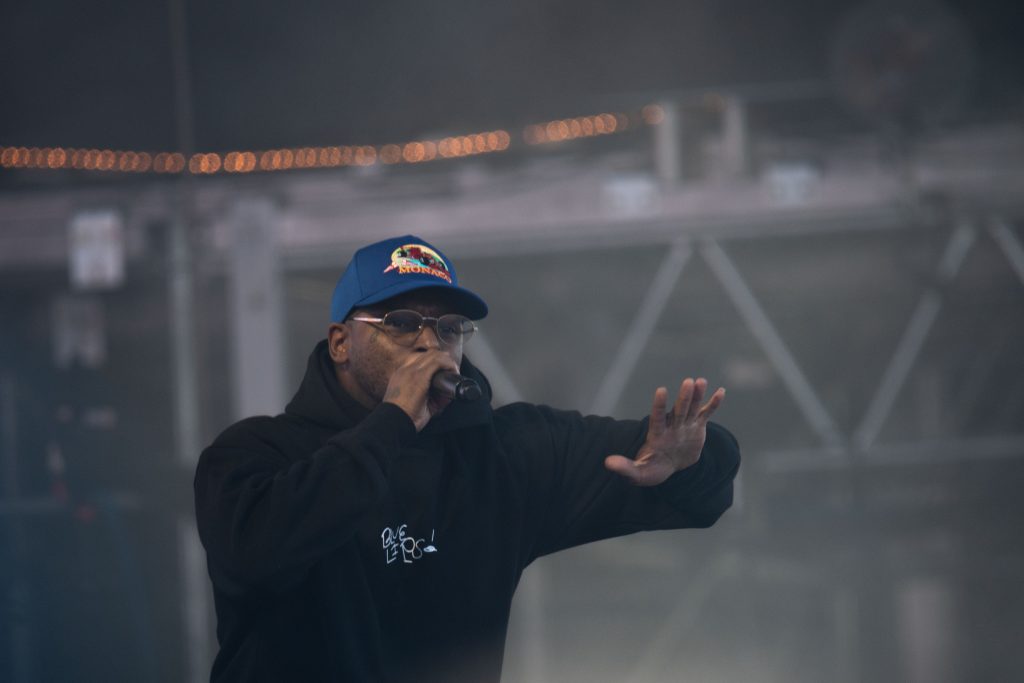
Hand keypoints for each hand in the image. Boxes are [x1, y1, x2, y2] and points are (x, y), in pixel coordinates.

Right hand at [383, 350, 459, 430]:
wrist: (393, 423)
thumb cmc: (404, 417)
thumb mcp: (416, 403)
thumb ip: (430, 396)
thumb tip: (447, 394)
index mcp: (401, 375)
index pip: (420, 359)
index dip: (435, 363)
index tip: (443, 373)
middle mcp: (405, 369)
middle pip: (429, 355)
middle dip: (443, 361)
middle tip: (452, 372)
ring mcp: (411, 371)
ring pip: (434, 355)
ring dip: (447, 361)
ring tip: (454, 371)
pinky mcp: (419, 376)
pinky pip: (438, 361)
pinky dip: (448, 364)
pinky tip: (453, 370)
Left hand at [604, 378, 724, 485]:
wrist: (668, 466)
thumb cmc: (651, 469)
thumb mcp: (638, 472)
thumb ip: (625, 467)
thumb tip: (607, 463)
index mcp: (657, 434)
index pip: (657, 417)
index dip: (659, 405)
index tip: (661, 390)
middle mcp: (671, 426)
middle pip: (678, 410)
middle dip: (684, 397)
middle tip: (688, 381)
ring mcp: (684, 425)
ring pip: (691, 408)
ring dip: (697, 395)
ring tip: (701, 381)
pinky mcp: (696, 427)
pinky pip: (705, 414)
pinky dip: (713, 404)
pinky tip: (721, 392)